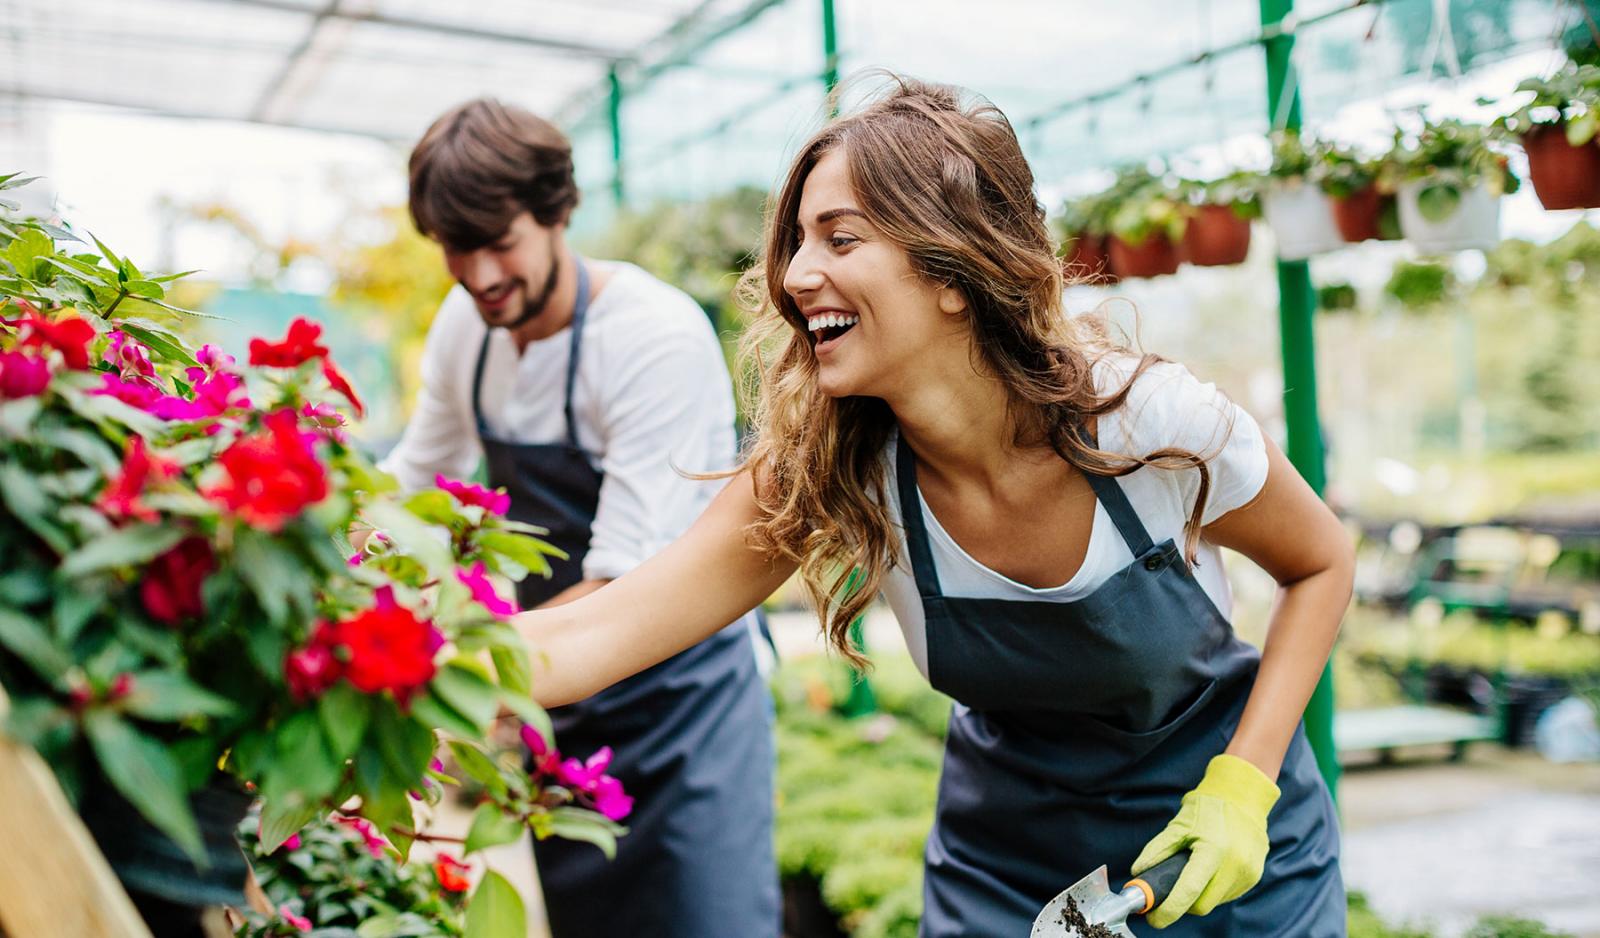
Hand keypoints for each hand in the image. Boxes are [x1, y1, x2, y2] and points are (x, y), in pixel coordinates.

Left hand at [1130, 754, 1280, 927]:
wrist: (1242, 798)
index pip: (1188, 891)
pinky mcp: (1254, 877)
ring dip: (1199, 896)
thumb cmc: (1207, 808)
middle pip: (1202, 905)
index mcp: (1213, 850)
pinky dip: (1214, 890)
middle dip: (1182, 904)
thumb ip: (1157, 850)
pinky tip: (1210, 871)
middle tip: (1169, 893)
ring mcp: (1248, 873)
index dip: (1169, 910)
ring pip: (1215, 902)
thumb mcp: (1178, 825)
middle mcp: (1234, 865)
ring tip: (1193, 872)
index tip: (1154, 918)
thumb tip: (1138, 873)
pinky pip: (1227, 895)